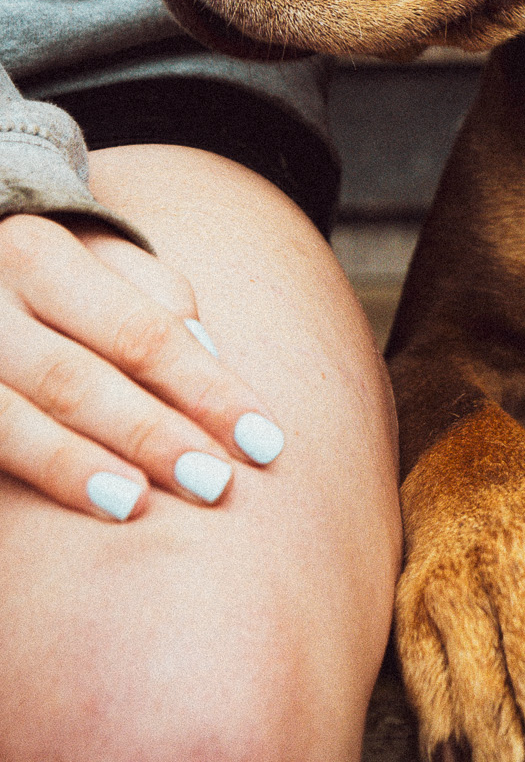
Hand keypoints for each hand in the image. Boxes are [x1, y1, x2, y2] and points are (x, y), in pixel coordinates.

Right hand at [0, 213, 285, 520]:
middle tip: (216, 484)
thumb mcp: (98, 261)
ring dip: (81, 466)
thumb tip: (207, 349)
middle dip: (151, 436)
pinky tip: (82, 503)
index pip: (141, 331)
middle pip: (78, 379)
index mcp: (39, 255)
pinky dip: (39, 475)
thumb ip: (154, 299)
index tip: (264, 439)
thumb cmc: (51, 277)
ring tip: (140, 507)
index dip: (206, 389)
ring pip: (15, 420)